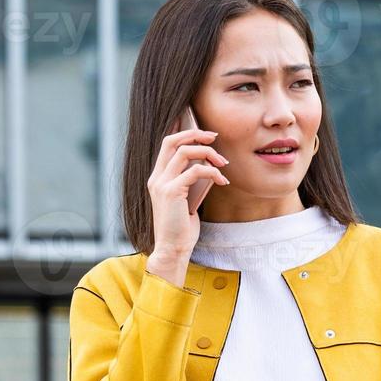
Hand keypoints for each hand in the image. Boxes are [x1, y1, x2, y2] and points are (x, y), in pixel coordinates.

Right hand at [146, 117, 230, 263]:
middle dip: (195, 134)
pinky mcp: (171, 192)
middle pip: (172, 140)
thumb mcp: (185, 199)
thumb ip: (190, 181)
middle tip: (214, 137)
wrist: (172, 249)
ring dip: (208, 153)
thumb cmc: (181, 227)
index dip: (184, 132)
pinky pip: (196, 171)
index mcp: (158, 178)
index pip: (167, 144)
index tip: (205, 133)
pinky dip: (213, 172)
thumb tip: (208, 164)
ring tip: (223, 164)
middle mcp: (156, 177)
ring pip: (185, 152)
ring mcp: (161, 184)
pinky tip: (222, 181)